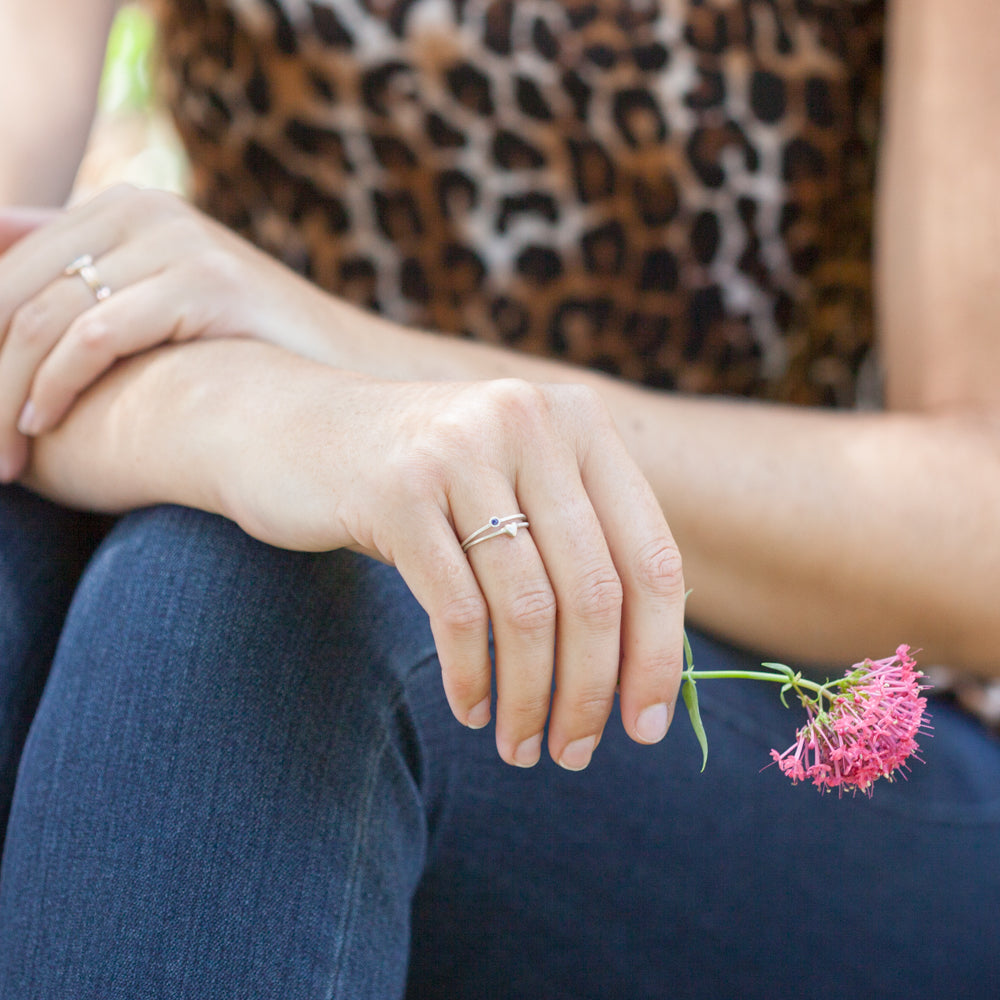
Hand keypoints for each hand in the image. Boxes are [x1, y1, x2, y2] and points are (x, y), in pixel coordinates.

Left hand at [0, 184, 336, 479]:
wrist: (345, 372)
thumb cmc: (246, 357)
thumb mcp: (157, 314)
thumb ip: (88, 296)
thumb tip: (9, 310)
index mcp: (119, 209)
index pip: (5, 262)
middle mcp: (139, 210)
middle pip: (10, 288)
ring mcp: (174, 241)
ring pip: (41, 315)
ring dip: (2, 392)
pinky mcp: (203, 282)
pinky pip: (96, 334)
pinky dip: (55, 384)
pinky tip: (39, 425)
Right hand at [218, 359, 685, 769]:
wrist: (291, 426)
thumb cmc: (420, 478)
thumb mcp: (510, 485)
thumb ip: (576, 547)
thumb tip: (642, 669)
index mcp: (580, 422)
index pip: (652, 556)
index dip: (659, 653)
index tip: (646, 726)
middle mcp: (529, 422)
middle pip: (594, 592)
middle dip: (592, 691)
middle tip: (577, 753)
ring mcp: (462, 451)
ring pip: (527, 611)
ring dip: (532, 698)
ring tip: (523, 747)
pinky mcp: (397, 490)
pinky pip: (457, 612)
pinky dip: (471, 677)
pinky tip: (472, 709)